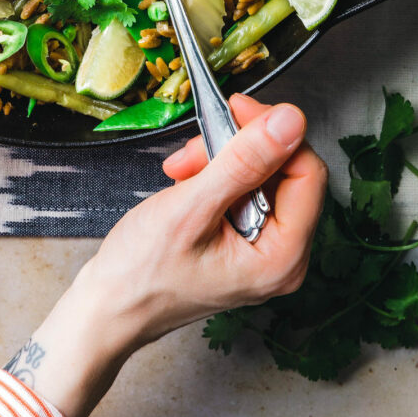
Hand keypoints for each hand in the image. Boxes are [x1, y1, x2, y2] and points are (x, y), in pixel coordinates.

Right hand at [10, 93, 325, 416]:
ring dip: (220, 158)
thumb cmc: (143, 273)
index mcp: (282, 257)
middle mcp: (283, 255)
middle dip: (238, 148)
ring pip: (260, 174)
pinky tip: (185, 178)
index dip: (274, 133)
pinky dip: (214, 174)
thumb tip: (290, 121)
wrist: (109, 306)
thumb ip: (244, 162)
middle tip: (196, 146)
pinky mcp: (243, 239)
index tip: (235, 109)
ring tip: (182, 167)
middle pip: (284, 171)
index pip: (308, 172)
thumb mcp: (192, 207)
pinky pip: (242, 189)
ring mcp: (262, 248)